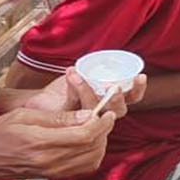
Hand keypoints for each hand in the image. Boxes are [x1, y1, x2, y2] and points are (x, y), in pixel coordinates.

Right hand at [0, 105, 115, 179]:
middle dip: (104, 131)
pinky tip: (86, 142)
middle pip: (93, 148)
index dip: (102, 123)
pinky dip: (91, 155)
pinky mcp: (53, 176)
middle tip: (103, 116)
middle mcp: (51, 161)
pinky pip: (83, 168)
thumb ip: (58, 118)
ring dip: (100, 143)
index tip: (106, 111)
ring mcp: (53, 171)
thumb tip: (86, 115)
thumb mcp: (24, 115)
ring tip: (95, 127)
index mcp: (43, 143)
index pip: (85, 135)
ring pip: (92, 160)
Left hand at [22, 68, 145, 119]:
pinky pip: (74, 108)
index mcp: (112, 101)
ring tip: (79, 75)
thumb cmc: (65, 88)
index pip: (132, 98)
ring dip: (89, 92)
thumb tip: (105, 57)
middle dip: (117, 98)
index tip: (141, 76)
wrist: (38, 101)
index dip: (138, 89)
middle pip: (119, 110)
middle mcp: (103, 113)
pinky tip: (71, 74)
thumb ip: (94, 69)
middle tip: (113, 87)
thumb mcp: (85, 74)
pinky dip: (73, 89)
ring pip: (95, 112)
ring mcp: (86, 120)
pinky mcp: (67, 122)